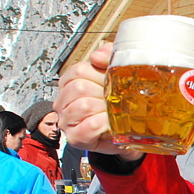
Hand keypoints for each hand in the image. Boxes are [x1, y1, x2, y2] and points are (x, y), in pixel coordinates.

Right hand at [54, 43, 142, 161]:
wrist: (129, 132)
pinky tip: (111, 123)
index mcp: (71, 83)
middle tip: (116, 99)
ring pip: (82, 106)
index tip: (113, 82)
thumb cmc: (120, 104)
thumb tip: (97, 55)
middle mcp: (64, 101)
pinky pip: (89, 126)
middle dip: (103, 93)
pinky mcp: (76, 138)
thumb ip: (108, 58)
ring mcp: (67, 120)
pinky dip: (104, 123)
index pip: (79, 70)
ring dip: (104, 109)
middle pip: (79, 87)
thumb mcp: (117, 76)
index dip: (100, 75)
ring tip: (114, 112)